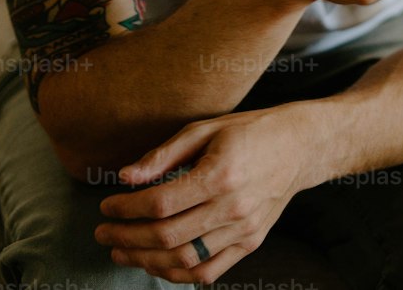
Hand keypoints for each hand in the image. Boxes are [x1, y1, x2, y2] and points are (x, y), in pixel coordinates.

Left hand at [95, 104, 314, 283]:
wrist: (298, 147)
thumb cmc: (249, 131)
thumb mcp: (205, 129)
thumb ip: (164, 155)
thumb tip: (126, 176)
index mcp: (219, 174)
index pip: (161, 202)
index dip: (127, 209)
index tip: (106, 207)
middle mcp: (232, 208)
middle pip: (167, 236)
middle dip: (127, 238)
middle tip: (103, 233)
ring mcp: (243, 231)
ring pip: (185, 260)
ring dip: (146, 261)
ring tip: (122, 251)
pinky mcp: (250, 244)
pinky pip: (208, 271)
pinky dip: (178, 274)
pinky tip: (156, 264)